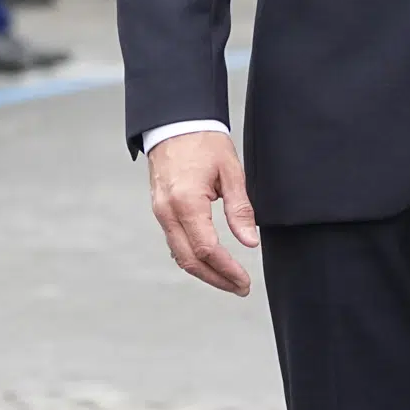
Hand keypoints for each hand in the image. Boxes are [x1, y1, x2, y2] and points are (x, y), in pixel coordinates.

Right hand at [147, 129, 258, 296]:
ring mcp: (160, 211)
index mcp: (187, 202)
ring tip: (228, 280)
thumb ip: (240, 209)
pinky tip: (209, 261)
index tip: (245, 280)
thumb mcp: (230, 172)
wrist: (174, 122)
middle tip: (240, 288)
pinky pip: (173, 241)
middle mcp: (168, 211)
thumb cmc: (203, 141)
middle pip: (190, 260)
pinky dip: (191, 257)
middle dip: (216, 279)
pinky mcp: (159, 208)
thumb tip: (249, 242)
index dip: (227, 269)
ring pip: (179, 254)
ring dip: (204, 271)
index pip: (207, 249)